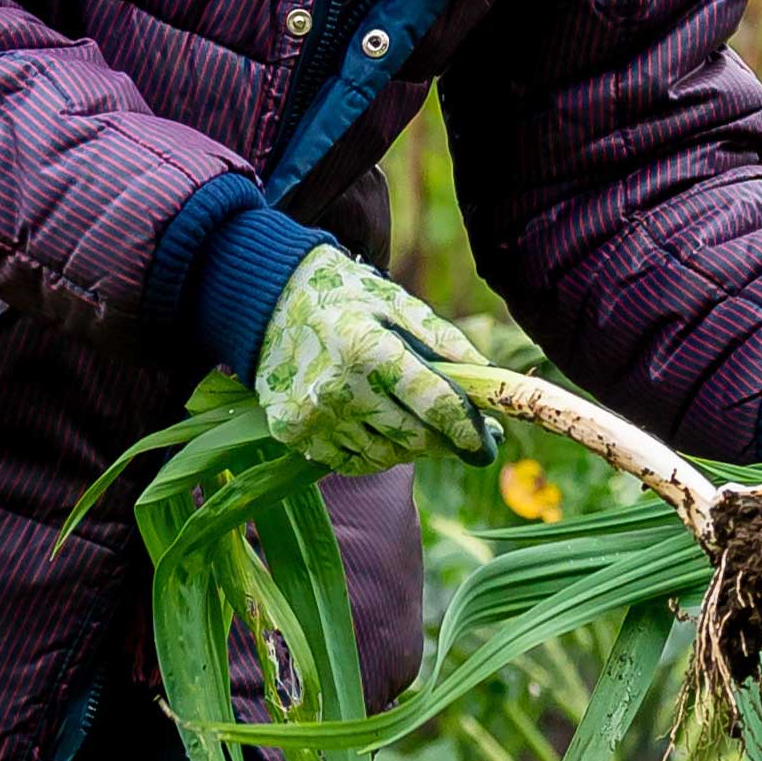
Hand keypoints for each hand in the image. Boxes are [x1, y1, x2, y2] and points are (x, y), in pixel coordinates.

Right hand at [251, 249, 496, 472]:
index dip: (468, 431)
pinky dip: (374, 452)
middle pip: (414, 438)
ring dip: (409, 446)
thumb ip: (445, 342)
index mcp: (370, 351)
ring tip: (414, 421)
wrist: (270, 301)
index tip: (486, 443)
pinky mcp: (293, 432)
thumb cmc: (347, 298)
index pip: (435, 406)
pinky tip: (378, 426)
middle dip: (445, 441)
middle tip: (463, 435)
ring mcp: (313, 416)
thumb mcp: (399, 304)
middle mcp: (339, 390)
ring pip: (385, 456)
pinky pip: (351, 462)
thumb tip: (491, 378)